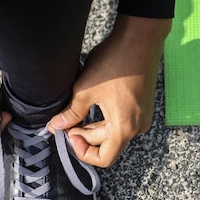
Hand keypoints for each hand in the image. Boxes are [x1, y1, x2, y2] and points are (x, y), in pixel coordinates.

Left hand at [48, 14, 171, 166]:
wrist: (140, 40)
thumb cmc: (116, 63)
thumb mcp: (85, 90)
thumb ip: (71, 113)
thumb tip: (56, 126)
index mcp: (124, 127)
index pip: (104, 158)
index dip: (83, 152)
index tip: (70, 136)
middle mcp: (137, 127)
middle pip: (107, 144)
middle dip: (84, 136)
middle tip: (65, 121)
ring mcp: (142, 118)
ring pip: (113, 133)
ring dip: (94, 127)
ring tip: (76, 111)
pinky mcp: (143, 108)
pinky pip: (122, 122)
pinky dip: (105, 119)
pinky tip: (92, 105)